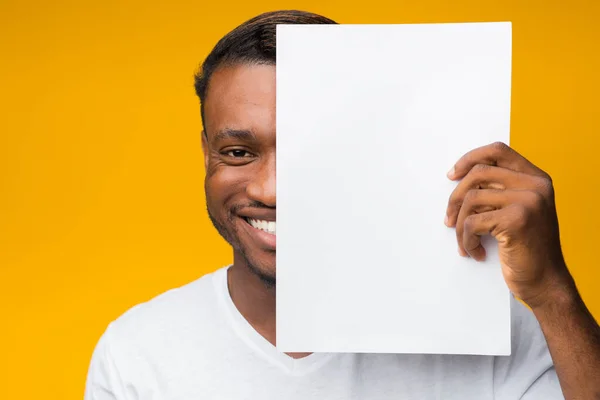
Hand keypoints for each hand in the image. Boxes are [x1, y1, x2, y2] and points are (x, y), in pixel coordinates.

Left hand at [445, 141, 571, 307]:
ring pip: (471, 199)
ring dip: (459, 225)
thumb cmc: (528, 249)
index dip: (469, 159)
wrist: (546, 283)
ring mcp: (528, 201)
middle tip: (448, 219)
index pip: (497, 151)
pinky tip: (474, 251)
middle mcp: (536, 186)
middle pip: (478, 174)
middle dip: (455, 198)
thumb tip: (460, 178)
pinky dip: (466, 240)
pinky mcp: (516, 220)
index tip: (452, 175)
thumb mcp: (521, 210)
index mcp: (537, 179)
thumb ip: (501, 190)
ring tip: (465, 242)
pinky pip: (471, 223)